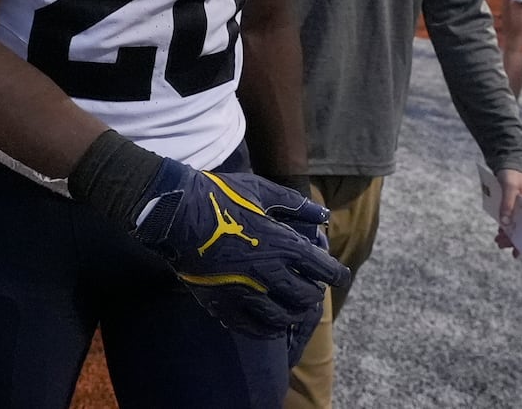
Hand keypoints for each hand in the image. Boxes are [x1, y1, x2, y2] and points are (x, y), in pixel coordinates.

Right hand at [131, 161, 350, 340]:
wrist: (180, 214)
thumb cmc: (222, 196)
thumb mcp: (263, 191)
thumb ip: (296, 204)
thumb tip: (322, 214)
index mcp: (284, 244)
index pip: (322, 268)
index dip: (336, 274)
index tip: (341, 275)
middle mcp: (270, 273)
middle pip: (304, 296)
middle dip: (313, 294)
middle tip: (313, 290)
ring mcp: (246, 292)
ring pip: (281, 318)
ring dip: (293, 315)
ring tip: (294, 311)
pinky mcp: (223, 303)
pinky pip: (250, 327)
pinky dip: (265, 330)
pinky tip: (269, 327)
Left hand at [494, 169, 521, 256]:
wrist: (509, 160)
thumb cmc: (511, 173)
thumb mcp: (509, 186)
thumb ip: (507, 203)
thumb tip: (505, 223)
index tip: (517, 252)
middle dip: (512, 239)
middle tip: (499, 244)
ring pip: (516, 223)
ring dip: (508, 233)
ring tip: (497, 241)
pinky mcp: (514, 204)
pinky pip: (511, 217)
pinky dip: (506, 224)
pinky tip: (500, 230)